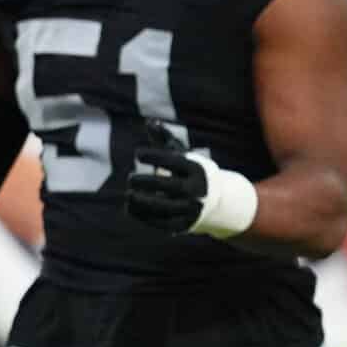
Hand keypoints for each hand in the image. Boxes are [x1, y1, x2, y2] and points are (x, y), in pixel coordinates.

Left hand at [127, 122, 257, 236]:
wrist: (218, 202)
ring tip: (128, 194)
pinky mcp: (185, 225)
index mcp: (196, 170)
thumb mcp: (182, 155)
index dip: (154, 156)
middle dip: (147, 182)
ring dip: (143, 202)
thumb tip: (150, 122)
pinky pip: (163, 223)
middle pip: (170, 186)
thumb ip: (165, 139)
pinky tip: (130, 208)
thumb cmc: (191, 173)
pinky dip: (144, 217)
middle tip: (130, 178)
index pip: (174, 162)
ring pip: (166, 207)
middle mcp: (196, 190)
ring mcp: (192, 209)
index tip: (138, 154)